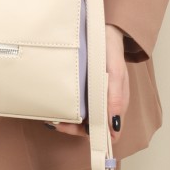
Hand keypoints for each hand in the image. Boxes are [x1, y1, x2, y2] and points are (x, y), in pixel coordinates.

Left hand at [48, 24, 129, 143]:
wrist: (103, 31)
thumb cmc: (112, 53)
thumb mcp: (116, 74)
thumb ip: (116, 99)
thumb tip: (114, 128)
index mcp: (117, 105)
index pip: (107, 133)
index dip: (94, 138)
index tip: (75, 131)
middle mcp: (104, 104)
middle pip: (90, 128)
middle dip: (72, 128)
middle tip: (57, 122)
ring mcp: (93, 98)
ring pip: (80, 119)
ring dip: (66, 121)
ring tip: (52, 116)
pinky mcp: (84, 91)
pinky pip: (74, 106)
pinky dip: (65, 109)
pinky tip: (54, 106)